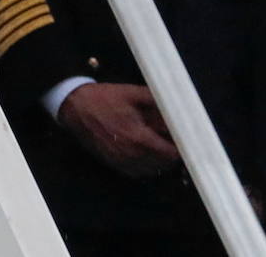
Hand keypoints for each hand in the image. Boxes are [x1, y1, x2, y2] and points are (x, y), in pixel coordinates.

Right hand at [58, 83, 179, 178]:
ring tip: (166, 146)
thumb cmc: (106, 98)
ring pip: (149, 170)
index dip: (181, 148)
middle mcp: (129, 153)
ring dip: (161, 161)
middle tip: (179, 140)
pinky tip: (150, 153)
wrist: (76, 107)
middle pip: (161, 164)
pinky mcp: (112, 163)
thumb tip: (179, 104)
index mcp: (137, 136)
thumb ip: (158, 100)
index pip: (168, 153)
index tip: (188, 140)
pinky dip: (147, 166)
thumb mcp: (135, 93)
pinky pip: (136, 172)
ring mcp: (119, 160)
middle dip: (173, 154)